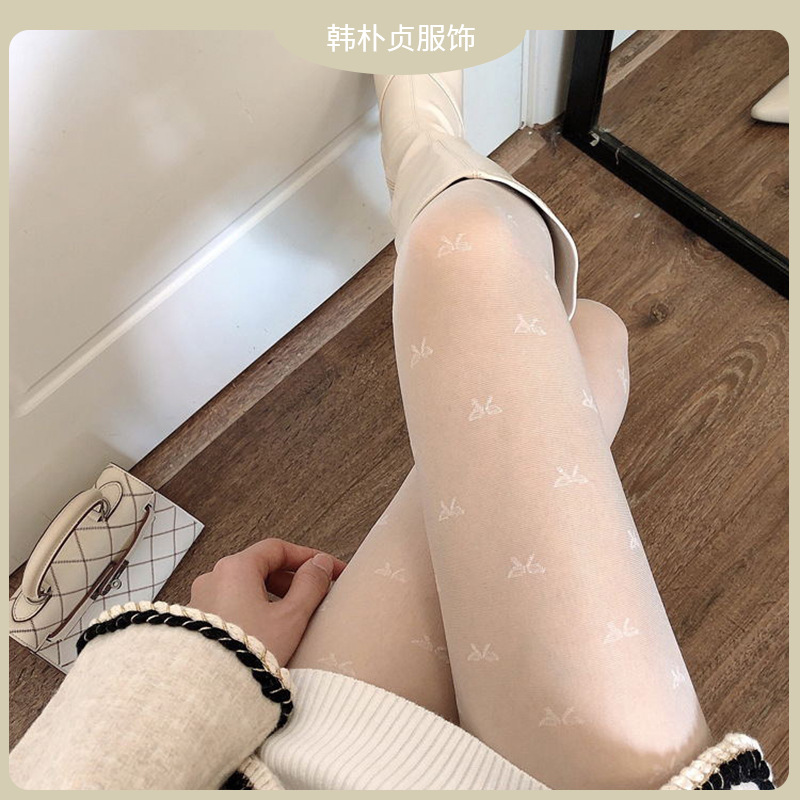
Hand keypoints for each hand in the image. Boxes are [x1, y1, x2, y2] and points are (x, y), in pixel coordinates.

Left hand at [189, 538, 346, 664]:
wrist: (207, 694)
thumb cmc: (249, 652)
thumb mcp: (291, 617)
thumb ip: (310, 585)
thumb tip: (320, 565)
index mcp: (235, 568)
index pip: (278, 549)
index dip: (308, 557)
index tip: (330, 569)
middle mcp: (214, 578)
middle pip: (261, 566)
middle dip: (292, 578)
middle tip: (316, 594)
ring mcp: (202, 600)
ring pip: (246, 587)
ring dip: (273, 596)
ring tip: (294, 616)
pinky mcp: (198, 623)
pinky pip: (232, 605)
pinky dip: (254, 610)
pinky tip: (268, 630)